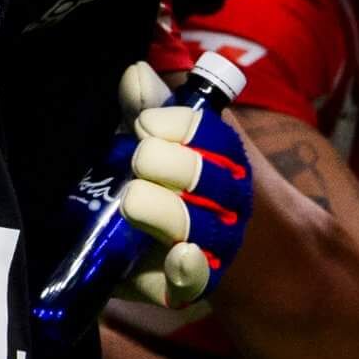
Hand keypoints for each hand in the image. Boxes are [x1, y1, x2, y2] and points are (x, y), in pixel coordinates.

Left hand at [102, 61, 255, 306]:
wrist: (192, 255)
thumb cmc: (170, 183)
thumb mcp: (165, 141)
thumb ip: (150, 108)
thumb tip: (136, 73)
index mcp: (223, 157)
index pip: (204, 132)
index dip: (172, 125)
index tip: (146, 125)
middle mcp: (226, 201)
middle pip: (194, 173)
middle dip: (158, 163)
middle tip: (138, 163)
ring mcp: (212, 245)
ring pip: (188, 223)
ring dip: (159, 208)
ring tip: (132, 201)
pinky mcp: (188, 286)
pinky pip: (193, 280)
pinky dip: (188, 267)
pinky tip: (181, 254)